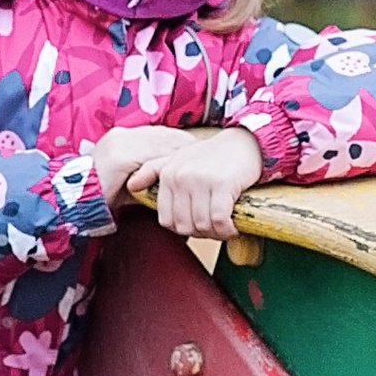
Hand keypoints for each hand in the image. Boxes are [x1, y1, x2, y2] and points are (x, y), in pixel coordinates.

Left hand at [94, 120, 263, 239]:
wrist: (245, 142)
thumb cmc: (211, 155)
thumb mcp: (179, 158)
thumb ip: (153, 171)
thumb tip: (131, 185)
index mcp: (168, 174)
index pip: (166, 220)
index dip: (183, 229)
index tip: (198, 225)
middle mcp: (181, 177)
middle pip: (184, 226)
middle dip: (200, 234)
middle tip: (214, 229)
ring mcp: (201, 180)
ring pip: (202, 225)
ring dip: (216, 234)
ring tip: (225, 228)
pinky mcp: (223, 184)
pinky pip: (219, 220)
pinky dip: (227, 229)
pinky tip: (233, 226)